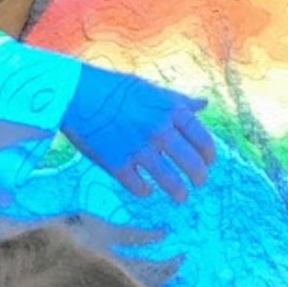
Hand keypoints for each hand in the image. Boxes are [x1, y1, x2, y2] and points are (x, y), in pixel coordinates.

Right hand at [61, 63, 216, 203]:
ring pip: (170, 181)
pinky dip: (145, 191)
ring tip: (180, 196)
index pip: (203, 139)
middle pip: (192, 164)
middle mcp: (159, 131)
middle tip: (198, 182)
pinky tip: (146, 189)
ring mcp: (139, 149)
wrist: (78, 94)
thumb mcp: (152, 90)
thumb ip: (179, 101)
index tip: (209, 161)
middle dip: (199, 177)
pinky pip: (139, 187)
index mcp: (170, 111)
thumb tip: (204, 103)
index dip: (210, 155)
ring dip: (179, 192)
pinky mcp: (117, 164)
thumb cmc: (116, 90)